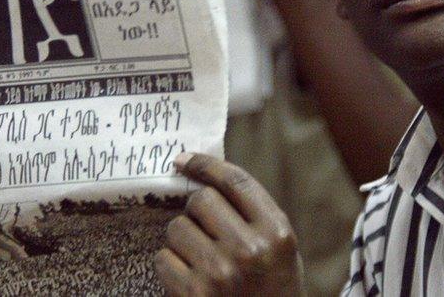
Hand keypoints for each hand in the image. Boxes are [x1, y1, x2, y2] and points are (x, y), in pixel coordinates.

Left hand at [155, 153, 303, 295]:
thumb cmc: (274, 290)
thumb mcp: (281, 249)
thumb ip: (253, 215)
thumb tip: (202, 179)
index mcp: (277, 232)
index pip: (235, 182)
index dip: (205, 165)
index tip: (183, 160)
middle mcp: (250, 249)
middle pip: (201, 201)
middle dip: (195, 210)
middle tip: (203, 227)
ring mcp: (220, 273)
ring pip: (177, 228)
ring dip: (181, 238)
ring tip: (199, 257)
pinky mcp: (194, 295)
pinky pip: (162, 259)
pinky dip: (169, 264)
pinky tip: (187, 277)